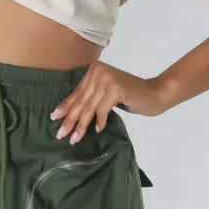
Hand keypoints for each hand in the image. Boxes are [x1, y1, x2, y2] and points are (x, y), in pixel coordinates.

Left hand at [49, 64, 170, 142]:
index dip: (65, 107)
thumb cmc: (130, 96)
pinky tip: (98, 130)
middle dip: (70, 120)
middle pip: (81, 101)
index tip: (54, 119)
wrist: (154, 93)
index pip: (77, 93)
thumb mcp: (105, 94)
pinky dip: (100, 121)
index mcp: (94, 70)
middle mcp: (98, 71)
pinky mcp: (116, 89)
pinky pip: (102, 109)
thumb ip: (90, 98)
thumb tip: (67, 113)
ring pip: (89, 107)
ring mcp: (107, 79)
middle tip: (60, 134)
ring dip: (82, 125)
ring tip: (75, 138)